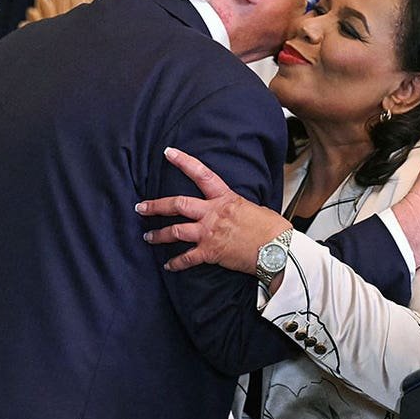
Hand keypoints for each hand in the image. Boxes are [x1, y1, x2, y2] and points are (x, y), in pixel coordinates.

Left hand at [136, 147, 290, 271]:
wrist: (278, 249)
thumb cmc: (272, 229)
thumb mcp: (253, 208)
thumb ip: (235, 207)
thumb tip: (231, 209)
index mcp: (225, 199)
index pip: (201, 174)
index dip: (183, 162)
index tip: (169, 153)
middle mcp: (213, 214)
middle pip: (177, 205)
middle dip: (156, 206)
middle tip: (141, 207)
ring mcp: (209, 234)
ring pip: (175, 232)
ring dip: (158, 235)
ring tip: (148, 237)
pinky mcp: (210, 253)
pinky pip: (187, 258)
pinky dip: (176, 263)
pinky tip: (169, 265)